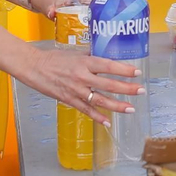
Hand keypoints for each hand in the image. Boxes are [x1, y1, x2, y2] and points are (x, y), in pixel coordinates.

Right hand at [18, 47, 142, 126]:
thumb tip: (105, 58)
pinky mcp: (69, 100)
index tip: (137, 73)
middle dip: (127, 88)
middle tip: (141, 91)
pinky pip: (86, 110)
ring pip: (100, 100)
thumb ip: (91, 57)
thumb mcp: (75, 53)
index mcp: (85, 62)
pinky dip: (97, 117)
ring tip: (131, 109)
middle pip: (109, 84)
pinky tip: (108, 122)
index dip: (124, 70)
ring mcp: (76, 90)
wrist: (34, 67)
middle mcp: (82, 77)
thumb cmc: (54, 58)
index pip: (109, 66)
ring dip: (117, 105)